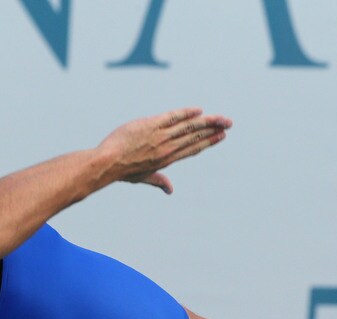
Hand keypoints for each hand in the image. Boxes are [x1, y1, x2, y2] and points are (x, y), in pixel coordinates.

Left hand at [100, 108, 231, 193]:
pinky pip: (172, 117)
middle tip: (228, 125)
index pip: (192, 149)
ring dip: (206, 121)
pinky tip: (197, 110)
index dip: (207, 142)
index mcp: (166, 160)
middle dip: (213, 130)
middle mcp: (167, 148)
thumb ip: (158, 181)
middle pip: (195, 137)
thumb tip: (170, 190)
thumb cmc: (122, 171)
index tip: (220, 137)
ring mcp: (160, 136)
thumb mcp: (142, 178)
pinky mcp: (151, 125)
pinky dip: (186, 113)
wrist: (108, 163)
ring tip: (220, 118)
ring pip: (188, 127)